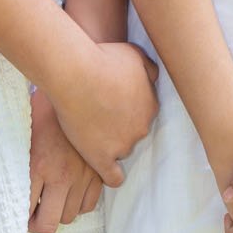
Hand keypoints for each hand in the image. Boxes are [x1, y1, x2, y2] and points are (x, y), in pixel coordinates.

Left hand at [28, 88, 102, 232]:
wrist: (78, 79)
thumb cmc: (44, 100)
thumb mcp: (22, 123)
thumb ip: (14, 151)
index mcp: (38, 164)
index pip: (25, 212)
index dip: (19, 217)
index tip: (17, 211)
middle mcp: (61, 174)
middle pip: (49, 224)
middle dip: (38, 222)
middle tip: (33, 211)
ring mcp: (83, 174)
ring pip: (71, 215)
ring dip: (59, 210)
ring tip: (51, 196)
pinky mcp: (99, 169)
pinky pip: (91, 203)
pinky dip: (80, 201)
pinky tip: (70, 188)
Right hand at [51, 40, 157, 188]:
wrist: (77, 74)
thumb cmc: (105, 59)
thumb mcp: (135, 55)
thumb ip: (149, 69)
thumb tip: (154, 78)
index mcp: (150, 106)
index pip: (144, 113)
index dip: (129, 107)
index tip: (114, 101)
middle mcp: (141, 129)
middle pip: (134, 132)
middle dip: (121, 125)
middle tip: (101, 112)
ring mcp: (122, 146)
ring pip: (122, 150)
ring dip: (111, 142)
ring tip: (92, 129)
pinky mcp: (101, 158)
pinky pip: (113, 177)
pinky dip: (112, 175)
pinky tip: (104, 168)